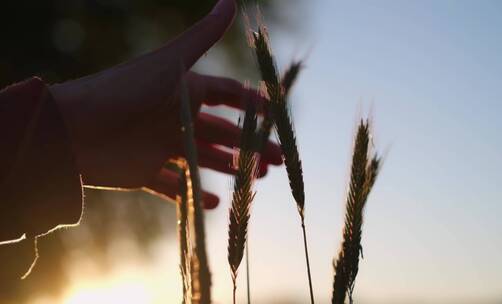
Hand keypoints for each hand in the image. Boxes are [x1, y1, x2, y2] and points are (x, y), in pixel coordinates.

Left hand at [49, 0, 281, 208]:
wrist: (72, 130)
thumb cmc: (124, 90)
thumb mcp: (170, 63)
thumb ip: (203, 36)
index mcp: (185, 91)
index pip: (229, 96)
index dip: (254, 104)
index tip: (278, 117)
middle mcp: (176, 117)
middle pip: (224, 132)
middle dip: (252, 145)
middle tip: (277, 161)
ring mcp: (162, 146)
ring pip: (205, 159)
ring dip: (232, 168)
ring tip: (257, 178)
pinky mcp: (146, 172)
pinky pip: (175, 187)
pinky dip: (193, 196)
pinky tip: (214, 203)